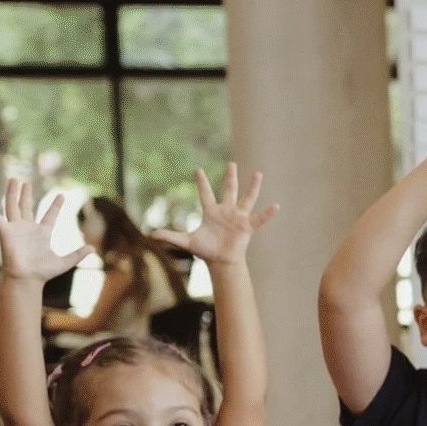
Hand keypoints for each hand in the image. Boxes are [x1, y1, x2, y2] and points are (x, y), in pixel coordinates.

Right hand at [0, 179, 89, 281]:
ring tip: (13, 180)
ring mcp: (16, 229)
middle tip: (26, 182)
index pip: (50, 215)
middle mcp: (28, 228)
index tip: (61, 196)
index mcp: (43, 233)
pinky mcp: (5, 232)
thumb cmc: (43, 273)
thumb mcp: (65, 262)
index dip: (56, 206)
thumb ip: (78, 254)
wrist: (27, 279)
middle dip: (26, 194)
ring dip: (12, 193)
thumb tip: (93, 248)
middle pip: (26, 207)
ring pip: (13, 206)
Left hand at [150, 164, 275, 265]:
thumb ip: (170, 236)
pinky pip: (259, 218)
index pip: (205, 194)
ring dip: (253, 187)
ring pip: (247, 199)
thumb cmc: (205, 250)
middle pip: (229, 190)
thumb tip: (151, 235)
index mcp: (211, 212)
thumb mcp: (186, 242)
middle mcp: (226, 211)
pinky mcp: (247, 227)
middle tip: (231, 164)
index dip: (201, 183)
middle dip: (230, 177)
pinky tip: (276, 206)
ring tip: (258, 173)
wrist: (221, 262)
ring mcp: (238, 218)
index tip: (197, 170)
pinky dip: (268, 213)